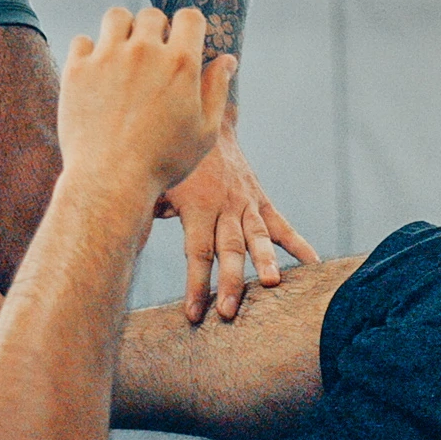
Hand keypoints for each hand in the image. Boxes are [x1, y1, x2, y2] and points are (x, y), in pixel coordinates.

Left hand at [58, 6, 231, 213]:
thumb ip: (217, 89)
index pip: (189, 17)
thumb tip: (227, 59)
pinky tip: (96, 72)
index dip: (189, 27)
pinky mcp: (77, 70)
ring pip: (116, 16)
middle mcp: (144, 52)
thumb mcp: (204, 132)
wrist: (110, 181)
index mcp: (180, 64)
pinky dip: (89, 51)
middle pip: (151, 14)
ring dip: (122, 29)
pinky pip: (82, 40)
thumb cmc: (162, 162)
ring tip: (122, 53)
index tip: (182, 42)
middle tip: (151, 56)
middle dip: (155, 30)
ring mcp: (107, 58)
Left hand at [159, 130, 315, 325]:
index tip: (194, 314)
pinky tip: (314, 263)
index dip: (196, 284)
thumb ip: (147, 215)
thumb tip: (126, 247)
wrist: (206, 125)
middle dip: (229, 282)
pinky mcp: (260, 199)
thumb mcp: (155, 185)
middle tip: (228, 312)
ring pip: (258, 237)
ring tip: (272, 284)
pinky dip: (298, 244)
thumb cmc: (172, 163)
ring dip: (265, 262)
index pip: (198, 252)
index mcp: (198, 205)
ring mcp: (246, 202)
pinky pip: (281, 225)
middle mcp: (225, 205)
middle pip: (230, 250)